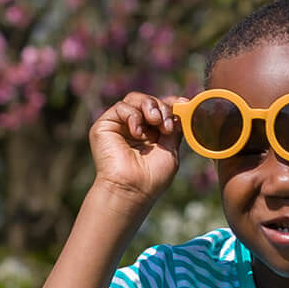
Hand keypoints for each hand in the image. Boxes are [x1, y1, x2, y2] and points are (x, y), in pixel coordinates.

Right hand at [87, 92, 181, 215]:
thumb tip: (182, 107)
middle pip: (148, 101)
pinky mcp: (104, 126)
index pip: (160, 108)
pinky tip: (137, 133)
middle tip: (166, 124)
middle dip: (161, 107)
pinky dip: (133, 115)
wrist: (133, 189)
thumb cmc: (152, 177)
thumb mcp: (171, 148)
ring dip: (149, 107)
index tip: (184, 102)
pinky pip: (121, 107)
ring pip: (134, 99)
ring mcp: (119, 126)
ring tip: (155, 122)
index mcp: (150, 134)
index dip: (171, 103)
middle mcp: (134, 128)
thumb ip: (175, 127)